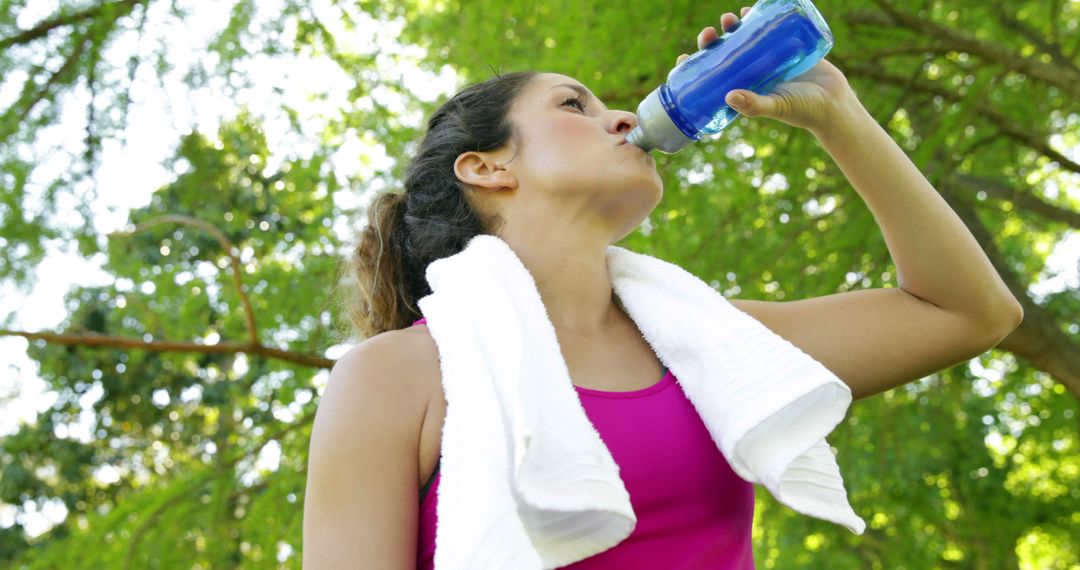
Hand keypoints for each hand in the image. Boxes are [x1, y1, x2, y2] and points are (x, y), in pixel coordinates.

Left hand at [675, 6, 854, 131]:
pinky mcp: (786, 46)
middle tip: (709, 33)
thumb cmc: (803, 111)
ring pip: (743, 39)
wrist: (835, 103)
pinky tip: (751, 10)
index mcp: (742, 88)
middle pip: (724, 53)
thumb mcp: (776, 107)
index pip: (711, 77)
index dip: (696, 66)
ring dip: (732, 27)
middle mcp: (751, 73)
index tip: (683, 58)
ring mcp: (768, 59)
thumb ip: (755, 105)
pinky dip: (758, 18)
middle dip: (712, 42)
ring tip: (728, 18)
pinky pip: (768, 29)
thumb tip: (728, 96)